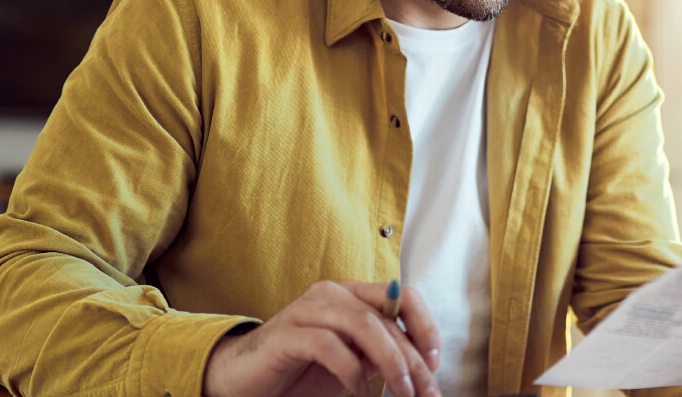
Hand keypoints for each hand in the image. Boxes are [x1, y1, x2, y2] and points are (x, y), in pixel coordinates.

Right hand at [203, 280, 441, 396]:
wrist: (246, 381)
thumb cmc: (302, 371)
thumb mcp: (354, 362)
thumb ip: (382, 355)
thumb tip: (423, 368)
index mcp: (352, 295)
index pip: (402, 297)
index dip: (425, 326)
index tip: (435, 362)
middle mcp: (332, 294)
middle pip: (386, 319)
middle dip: (412, 360)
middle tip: (426, 392)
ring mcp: (307, 310)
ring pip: (363, 325)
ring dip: (390, 362)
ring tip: (401, 391)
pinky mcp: (287, 333)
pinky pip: (328, 344)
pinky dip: (350, 368)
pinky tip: (356, 387)